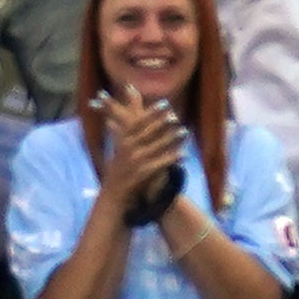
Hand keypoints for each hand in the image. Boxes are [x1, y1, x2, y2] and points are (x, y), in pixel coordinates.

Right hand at [91, 88, 185, 208]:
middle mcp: (128, 150)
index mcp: (122, 141)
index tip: (165, 103)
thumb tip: (113, 115)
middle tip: (176, 115)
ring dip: (172, 139)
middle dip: (163, 123)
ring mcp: (135, 162)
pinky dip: (172, 158)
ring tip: (185, 132)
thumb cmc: (116, 170)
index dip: (152, 113)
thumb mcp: (116, 148)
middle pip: (148, 132)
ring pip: (157, 147)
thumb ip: (117, 130)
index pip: (138, 122)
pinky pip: (161, 164)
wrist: (113, 194)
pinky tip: (184, 154)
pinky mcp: (143, 174)